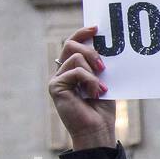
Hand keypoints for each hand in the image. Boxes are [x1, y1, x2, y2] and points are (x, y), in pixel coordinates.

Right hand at [49, 26, 116, 150]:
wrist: (98, 130)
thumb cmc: (102, 109)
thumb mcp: (104, 81)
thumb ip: (99, 65)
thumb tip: (104, 44)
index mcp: (72, 69)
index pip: (72, 43)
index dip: (82, 34)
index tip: (96, 28)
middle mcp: (61, 71)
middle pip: (70, 44)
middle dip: (90, 51)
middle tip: (103, 67)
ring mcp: (57, 79)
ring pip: (76, 58)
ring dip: (93, 73)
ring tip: (100, 90)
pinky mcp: (55, 86)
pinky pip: (75, 72)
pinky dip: (90, 81)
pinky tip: (95, 94)